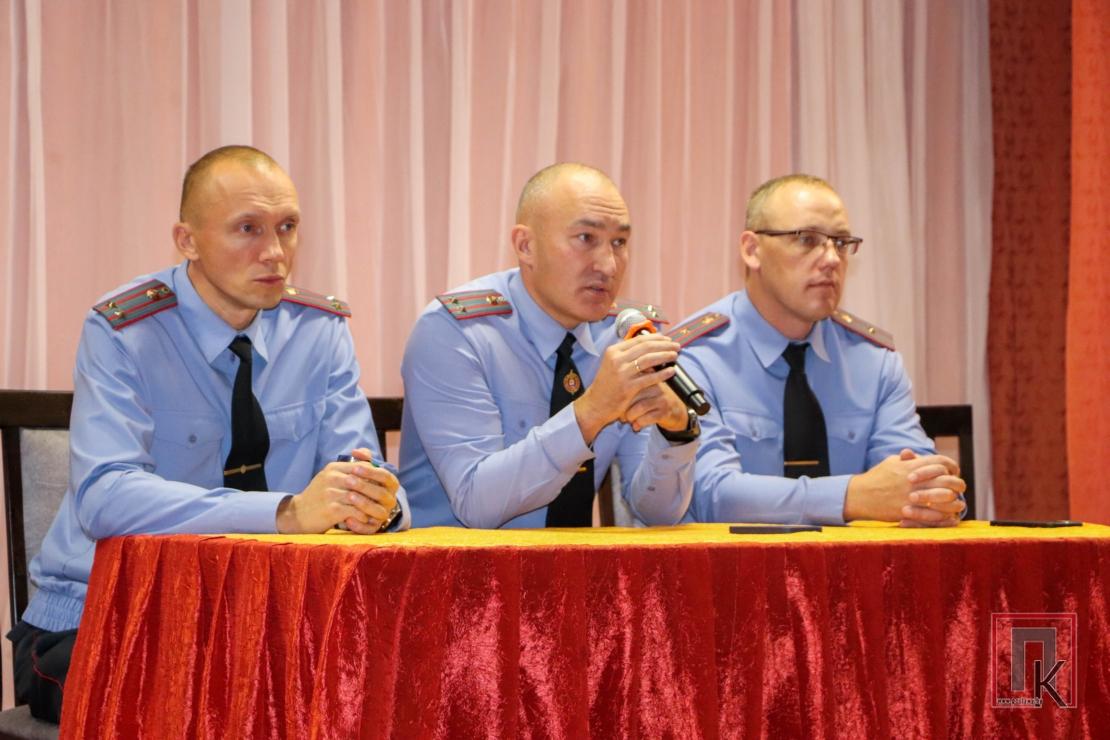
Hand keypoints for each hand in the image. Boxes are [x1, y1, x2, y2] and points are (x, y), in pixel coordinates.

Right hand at [276, 447, 399, 533]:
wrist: (297, 514)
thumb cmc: (319, 496)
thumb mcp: (331, 476)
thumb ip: (349, 466)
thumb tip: (368, 454)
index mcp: (334, 468)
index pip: (362, 466)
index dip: (377, 476)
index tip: (386, 486)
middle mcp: (331, 478)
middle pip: (363, 482)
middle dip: (377, 492)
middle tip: (388, 500)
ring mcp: (330, 493)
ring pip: (360, 498)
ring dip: (372, 507)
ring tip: (380, 512)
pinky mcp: (330, 509)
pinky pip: (354, 511)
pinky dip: (363, 516)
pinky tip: (367, 520)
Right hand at [573, 333, 680, 443]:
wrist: (595, 404)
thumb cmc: (607, 385)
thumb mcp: (613, 364)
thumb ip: (628, 356)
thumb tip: (651, 348)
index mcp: (614, 351)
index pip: (639, 340)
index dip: (656, 338)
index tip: (667, 339)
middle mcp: (617, 359)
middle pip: (646, 347)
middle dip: (664, 345)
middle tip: (676, 346)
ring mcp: (622, 373)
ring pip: (649, 360)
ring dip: (665, 356)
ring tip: (675, 356)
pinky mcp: (628, 387)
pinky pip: (650, 378)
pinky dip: (662, 374)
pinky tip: (671, 371)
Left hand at [622, 381, 688, 432]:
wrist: (675, 411)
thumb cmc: (654, 401)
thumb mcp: (644, 392)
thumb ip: (631, 391)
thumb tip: (613, 399)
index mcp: (647, 380)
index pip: (630, 385)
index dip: (621, 397)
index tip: (616, 406)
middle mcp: (655, 387)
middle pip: (633, 395)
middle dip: (624, 408)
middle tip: (620, 416)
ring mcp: (661, 399)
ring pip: (640, 407)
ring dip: (631, 417)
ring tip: (628, 421)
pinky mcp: (665, 411)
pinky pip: (648, 418)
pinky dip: (639, 423)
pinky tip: (636, 427)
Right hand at [844, 448, 964, 523]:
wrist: (859, 496)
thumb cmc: (876, 478)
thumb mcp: (890, 463)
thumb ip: (907, 459)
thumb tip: (917, 455)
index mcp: (910, 466)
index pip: (939, 461)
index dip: (951, 465)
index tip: (954, 470)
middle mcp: (913, 481)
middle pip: (946, 480)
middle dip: (958, 484)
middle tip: (961, 487)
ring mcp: (910, 496)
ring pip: (943, 498)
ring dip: (954, 502)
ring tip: (959, 504)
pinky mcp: (907, 511)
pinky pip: (932, 514)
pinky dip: (943, 516)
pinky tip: (948, 516)